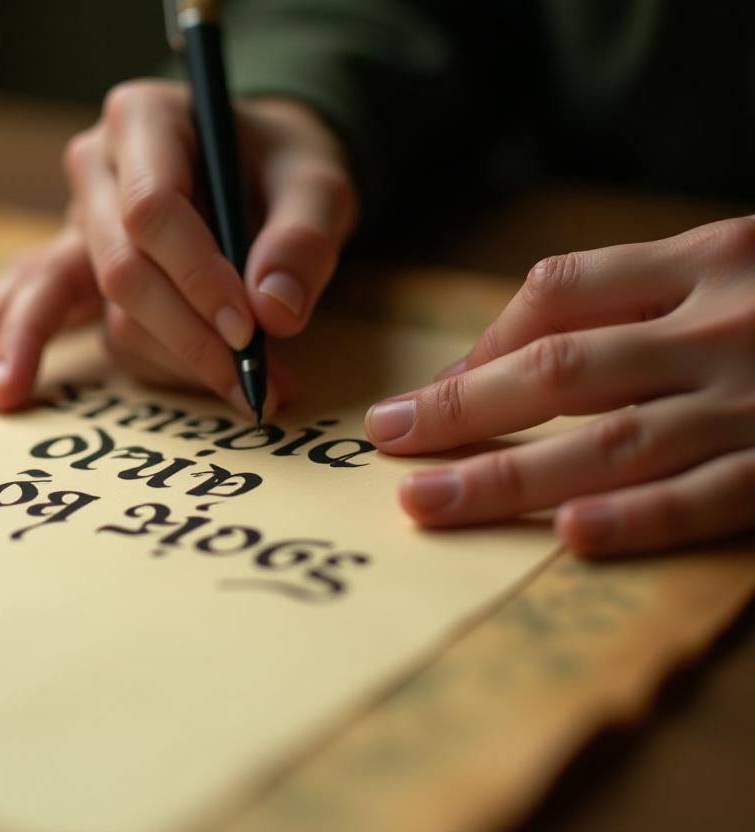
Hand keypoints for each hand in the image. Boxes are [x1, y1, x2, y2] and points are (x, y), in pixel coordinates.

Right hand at [0, 79, 357, 414]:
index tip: (248, 331)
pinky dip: (13, 341)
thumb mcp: (319, 182)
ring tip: (24, 399)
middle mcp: (95, 166)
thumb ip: (304, 238)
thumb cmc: (282, 166)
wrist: (256, 164)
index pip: (152, 207)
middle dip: (176, 334)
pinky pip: (42, 304)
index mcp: (145, 120)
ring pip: (78, 299)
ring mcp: (76, 218)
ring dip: (84, 354)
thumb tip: (274, 313)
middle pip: (117, 265)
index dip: (197, 275)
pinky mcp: (73, 263)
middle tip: (243, 388)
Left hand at [366, 217, 754, 555]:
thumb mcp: (739, 268)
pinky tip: (567, 533)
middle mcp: (722, 326)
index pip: (562, 292)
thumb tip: (491, 362)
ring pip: (613, 441)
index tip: (427, 394)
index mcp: (709, 261)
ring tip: (427, 501)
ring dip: (510, 476)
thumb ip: (642, 297)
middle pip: (563, 368)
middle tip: (387, 436)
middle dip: (462, 409)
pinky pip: (706, 497)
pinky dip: (636, 517)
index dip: (484, 346)